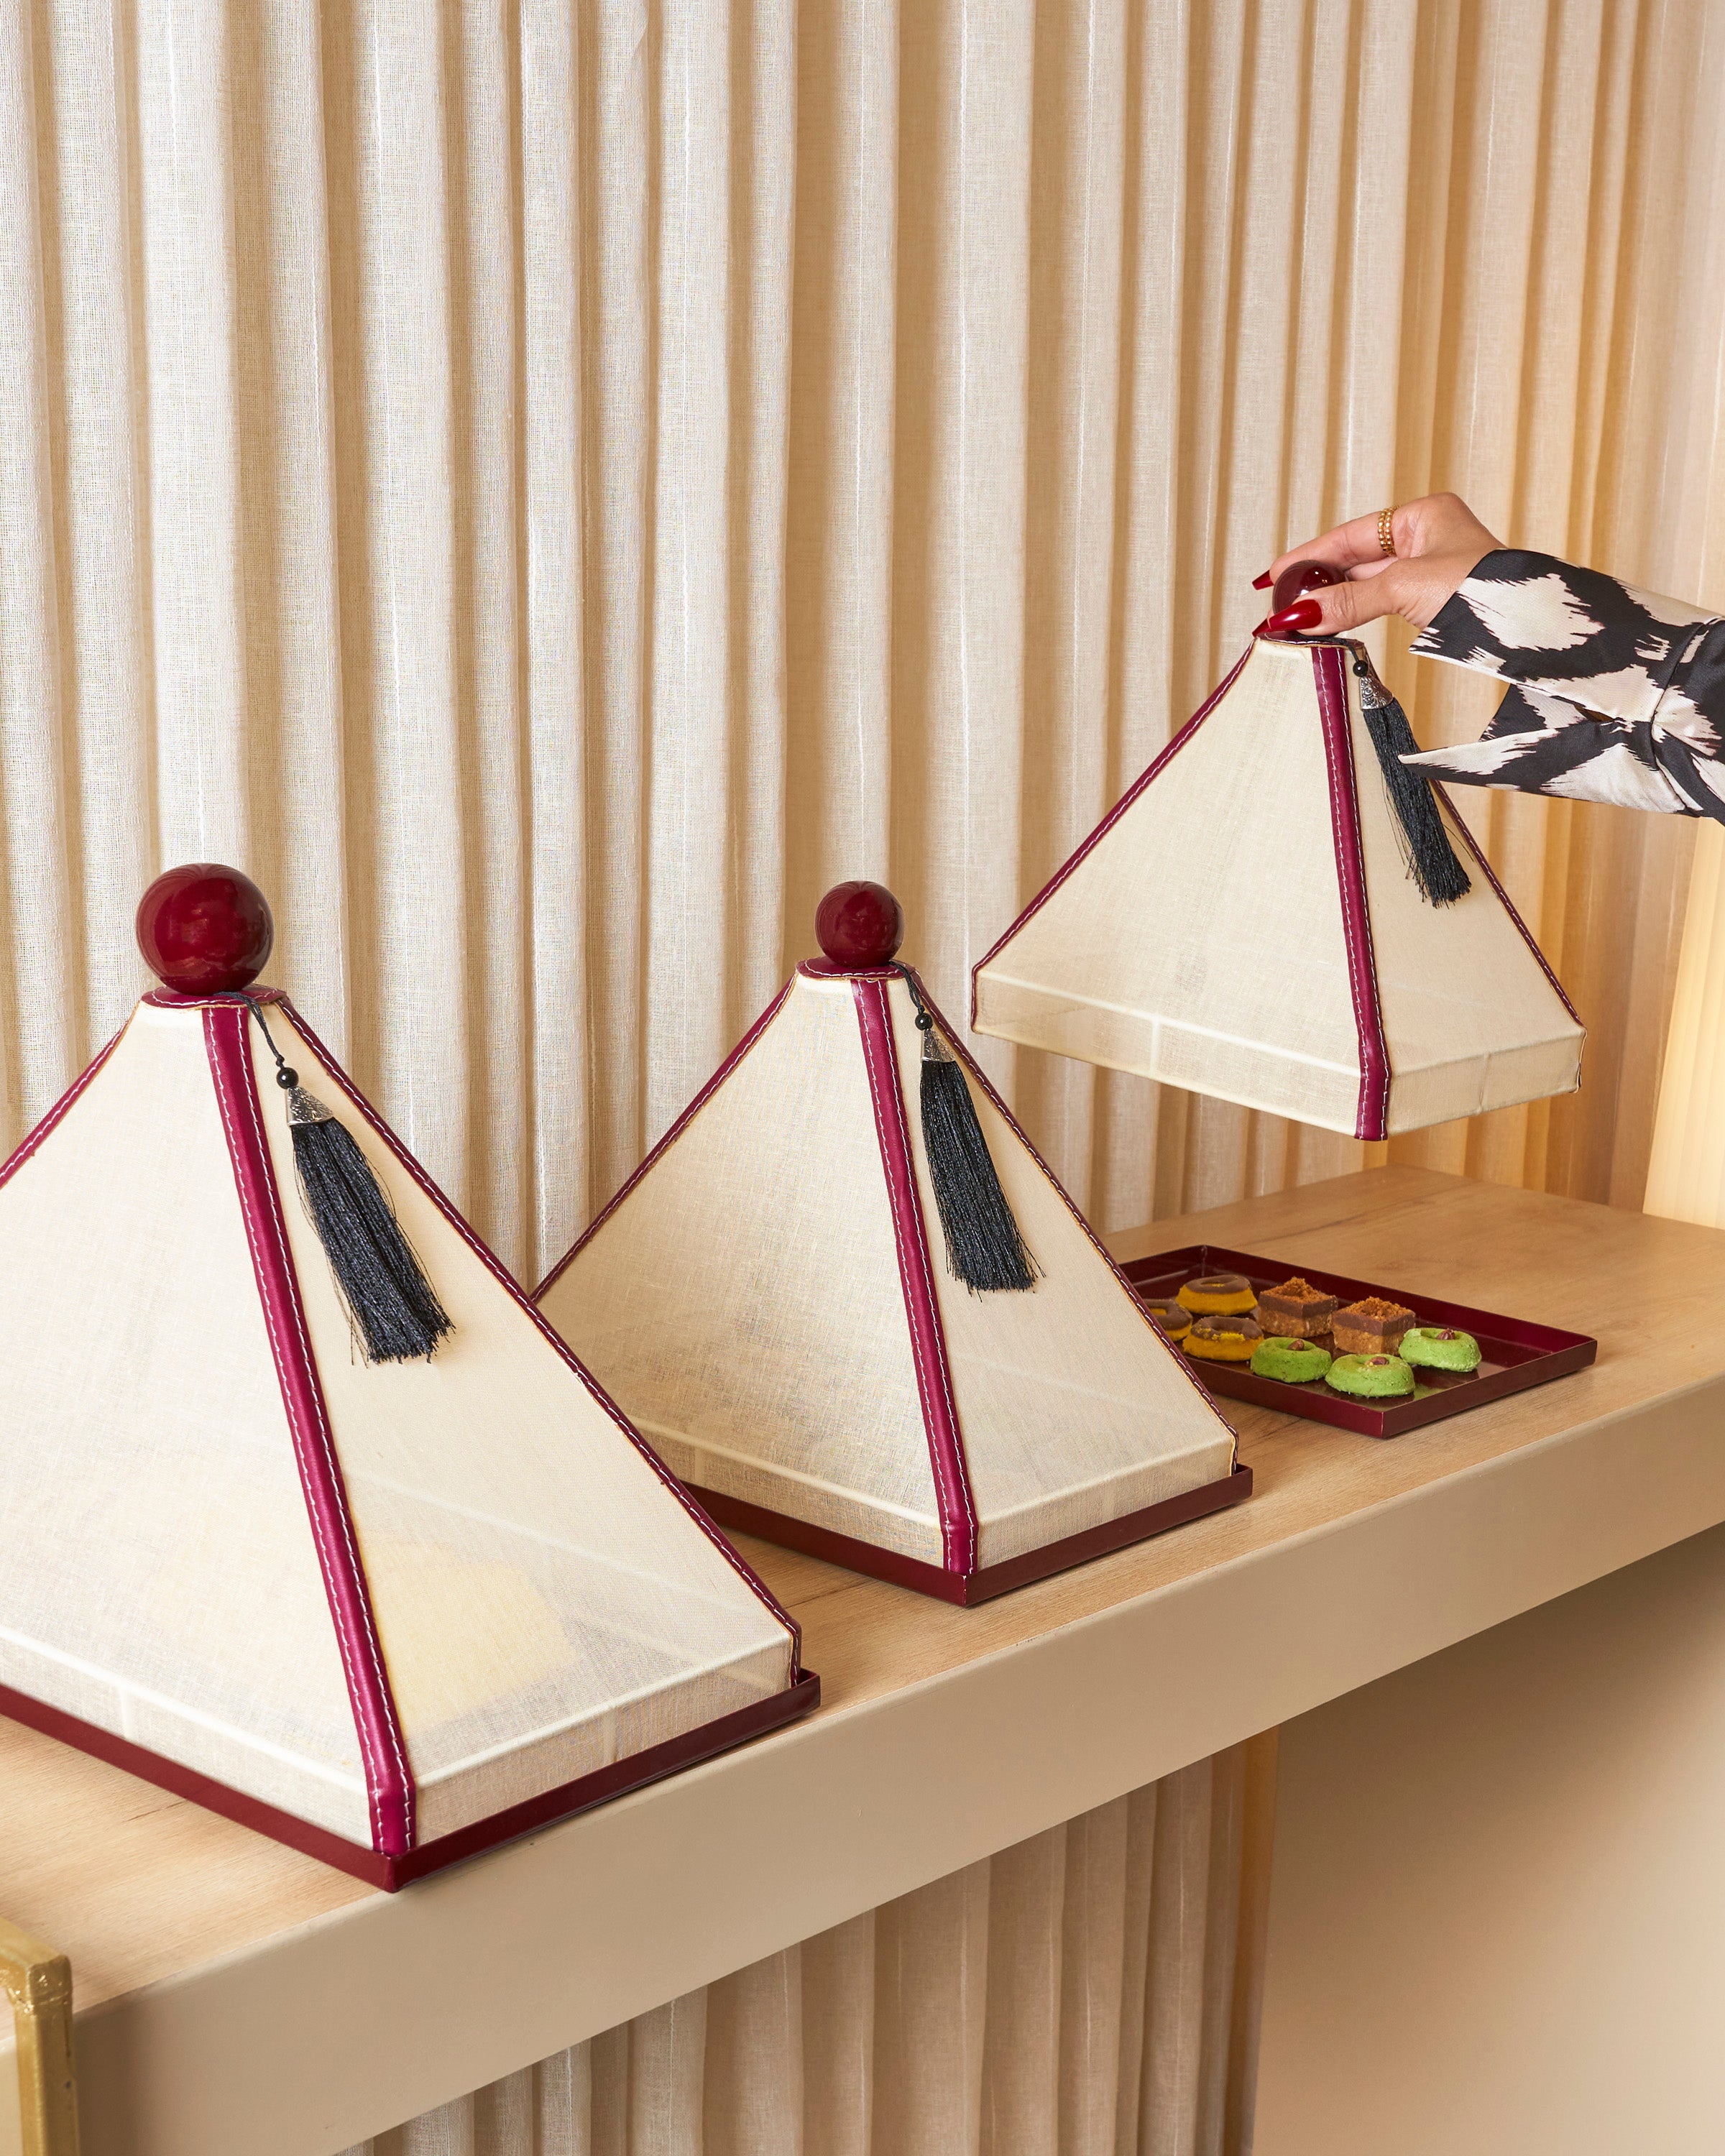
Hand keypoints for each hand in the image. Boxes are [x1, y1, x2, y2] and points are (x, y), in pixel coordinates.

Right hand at [1257, 494, 1501, 635]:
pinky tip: (1332, 625)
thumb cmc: (1485, 590)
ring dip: (1333, 602)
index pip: (1351, 534)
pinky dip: (1354, 614)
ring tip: (1298, 620)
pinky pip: (1381, 603)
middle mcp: (1427, 537)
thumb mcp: (1404, 588)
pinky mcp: (1434, 601)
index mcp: (1424, 515)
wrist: (1529, 627)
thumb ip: (1349, 599)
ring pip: (1367, 584)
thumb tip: (1299, 614)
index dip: (1309, 554)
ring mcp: (1431, 569)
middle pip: (1355, 558)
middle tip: (1280, 605)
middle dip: (1318, 582)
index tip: (1275, 576)